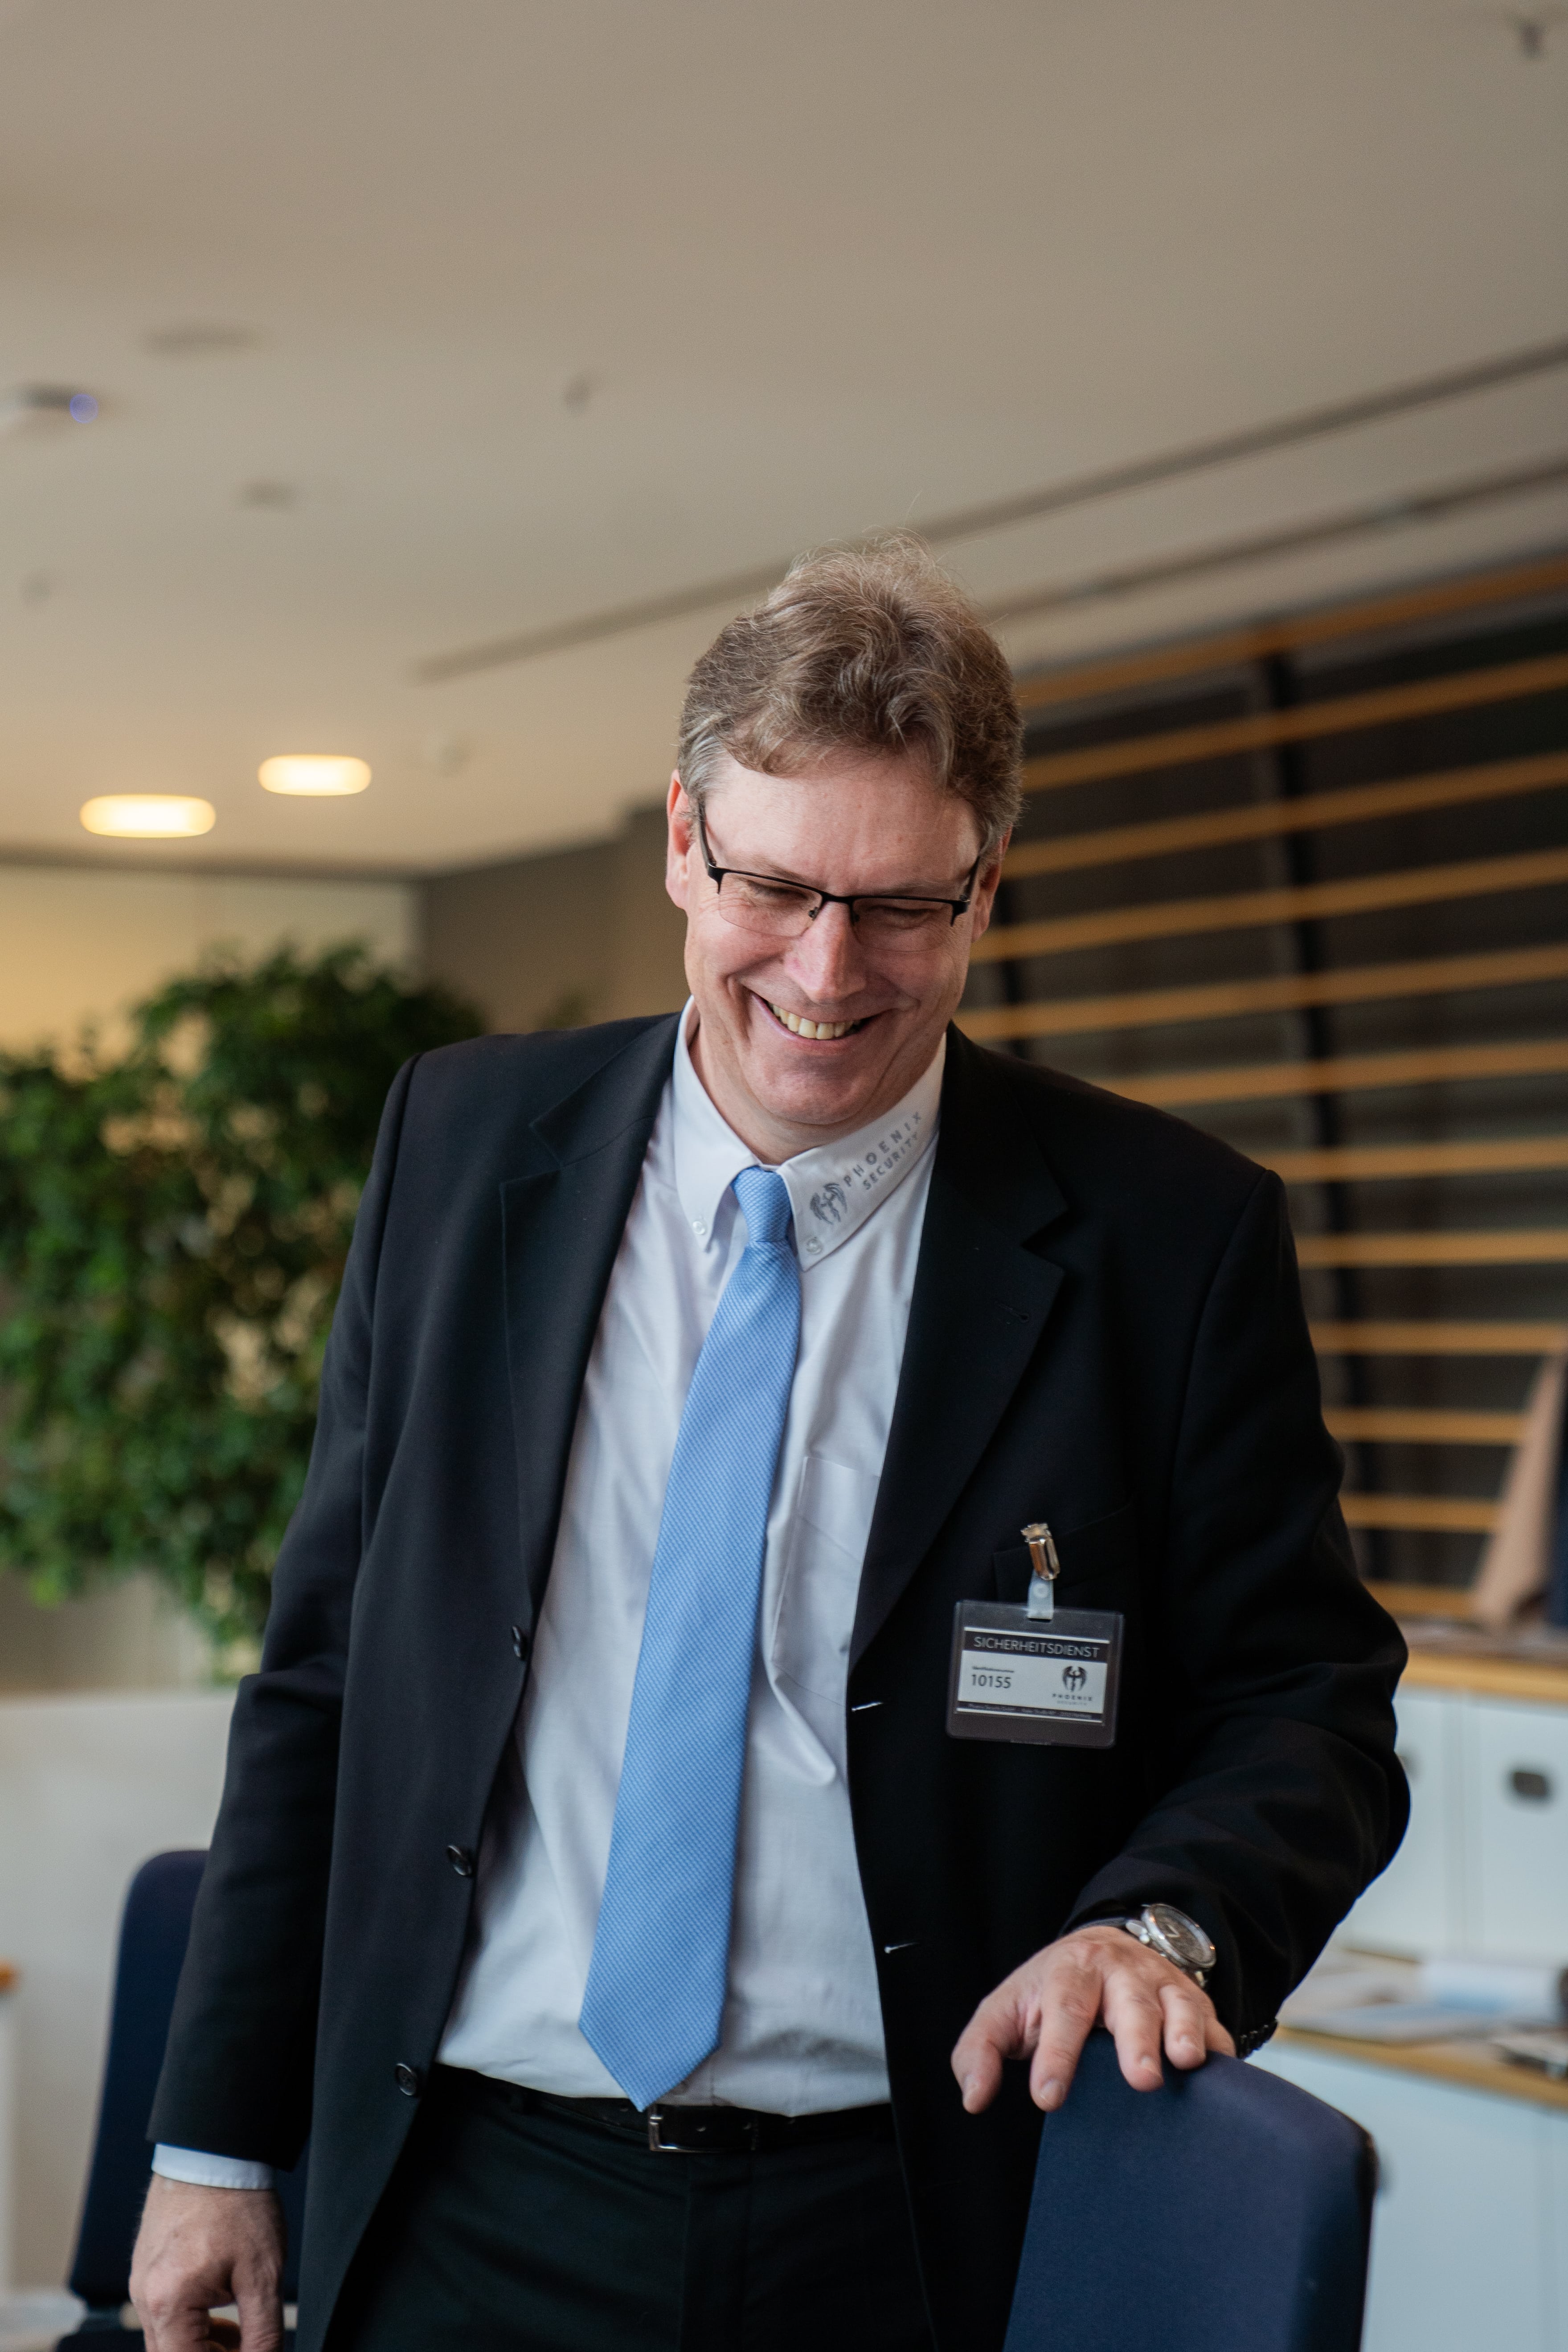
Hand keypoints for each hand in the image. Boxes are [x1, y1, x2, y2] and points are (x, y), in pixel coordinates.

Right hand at [130, 2175, 284, 2351]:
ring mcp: (141, 2281)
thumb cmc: (237, 2202)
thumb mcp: (263, 2274)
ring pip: (167, 2338)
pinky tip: (222, 2309)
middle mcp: (144, 2296)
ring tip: (240, 2331)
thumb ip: (264, 2332)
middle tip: (247, 2345)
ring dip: (201, 2345)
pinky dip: (191, 2322)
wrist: (215, 2150)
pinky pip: (164, 2313)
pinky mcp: (147, 2268)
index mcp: (168, 2302)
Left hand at [951, 1921, 1234, 2115]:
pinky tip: (1220, 2068)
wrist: (1100, 1948)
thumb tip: (974, 2098)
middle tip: (1141, 2081)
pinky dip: (1218, 2044)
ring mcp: (1160, 1982)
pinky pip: (1212, 2019)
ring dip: (1183, 2031)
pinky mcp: (1193, 2000)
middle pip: (1127, 2001)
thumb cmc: (1047, 1993)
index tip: (1049, 2097)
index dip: (1056, 2055)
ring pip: (1176, 2002)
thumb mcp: (1004, 2012)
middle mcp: (1118, 1971)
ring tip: (1185, 2062)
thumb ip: (979, 2052)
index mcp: (1068, 1972)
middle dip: (1135, 2040)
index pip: (1062, 2010)